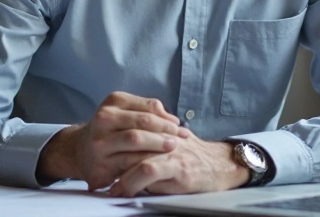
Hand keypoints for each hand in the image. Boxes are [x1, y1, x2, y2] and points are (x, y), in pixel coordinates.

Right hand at [37, 92, 189, 189]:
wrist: (81, 150)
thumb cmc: (111, 130)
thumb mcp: (126, 113)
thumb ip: (149, 112)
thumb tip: (175, 121)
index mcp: (114, 102)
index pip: (148, 107)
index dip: (167, 118)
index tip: (180, 127)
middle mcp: (104, 118)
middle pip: (142, 123)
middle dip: (165, 132)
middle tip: (180, 139)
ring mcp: (100, 141)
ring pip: (135, 141)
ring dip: (158, 146)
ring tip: (173, 150)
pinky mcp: (100, 163)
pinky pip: (128, 162)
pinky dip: (145, 163)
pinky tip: (157, 164)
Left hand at [108, 130, 249, 196]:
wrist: (222, 165)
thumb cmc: (194, 156)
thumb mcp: (172, 142)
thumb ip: (152, 140)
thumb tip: (122, 155)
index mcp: (161, 129)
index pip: (132, 129)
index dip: (114, 143)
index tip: (101, 160)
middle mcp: (165, 137)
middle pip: (131, 140)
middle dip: (111, 158)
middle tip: (98, 177)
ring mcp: (172, 152)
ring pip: (136, 154)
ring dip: (118, 173)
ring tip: (109, 188)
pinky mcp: (179, 169)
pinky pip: (148, 170)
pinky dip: (131, 181)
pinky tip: (122, 191)